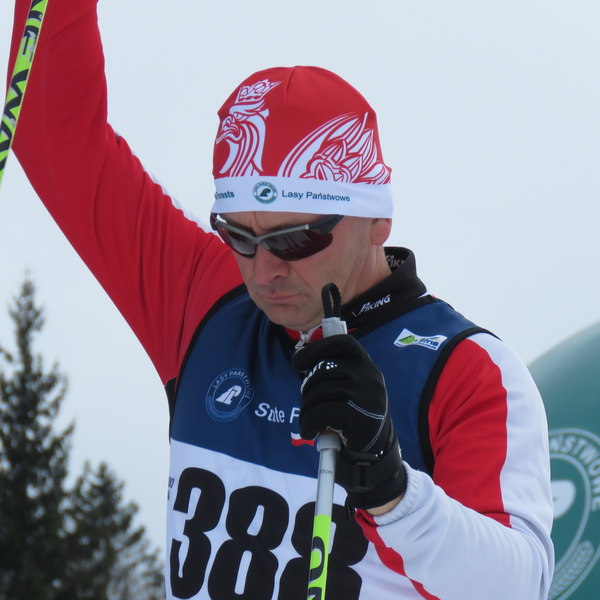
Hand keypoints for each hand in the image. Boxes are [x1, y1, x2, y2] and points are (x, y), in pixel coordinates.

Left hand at [293, 334, 405, 509]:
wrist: (373, 460)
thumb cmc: (353, 424)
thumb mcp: (348, 393)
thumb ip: (332, 375)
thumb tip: (301, 357)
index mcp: (367, 367)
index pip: (343, 342)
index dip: (317, 347)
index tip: (299, 360)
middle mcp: (370, 377)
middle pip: (324, 368)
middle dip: (307, 387)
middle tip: (306, 405)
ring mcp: (368, 396)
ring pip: (319, 390)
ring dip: (306, 409)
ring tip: (309, 422)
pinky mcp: (361, 416)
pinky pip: (321, 412)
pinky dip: (309, 423)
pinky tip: (310, 432)